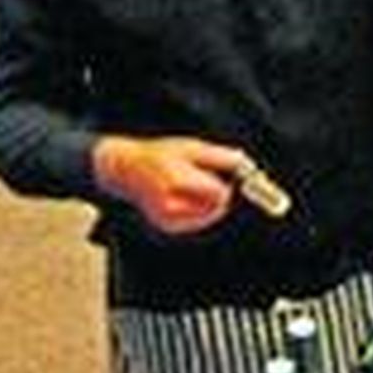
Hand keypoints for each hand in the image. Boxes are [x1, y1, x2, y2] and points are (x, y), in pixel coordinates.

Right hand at [91, 135, 243, 234]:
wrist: (127, 168)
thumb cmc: (159, 154)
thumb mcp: (192, 147)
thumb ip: (220, 156)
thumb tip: (245, 164)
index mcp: (177, 181)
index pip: (219, 193)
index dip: (228, 183)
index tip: (229, 174)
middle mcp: (171, 204)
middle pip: (216, 207)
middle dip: (219, 194)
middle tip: (210, 177)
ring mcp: (167, 218)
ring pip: (208, 216)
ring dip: (210, 203)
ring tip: (194, 184)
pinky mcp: (167, 226)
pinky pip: (196, 221)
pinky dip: (199, 211)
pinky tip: (188, 196)